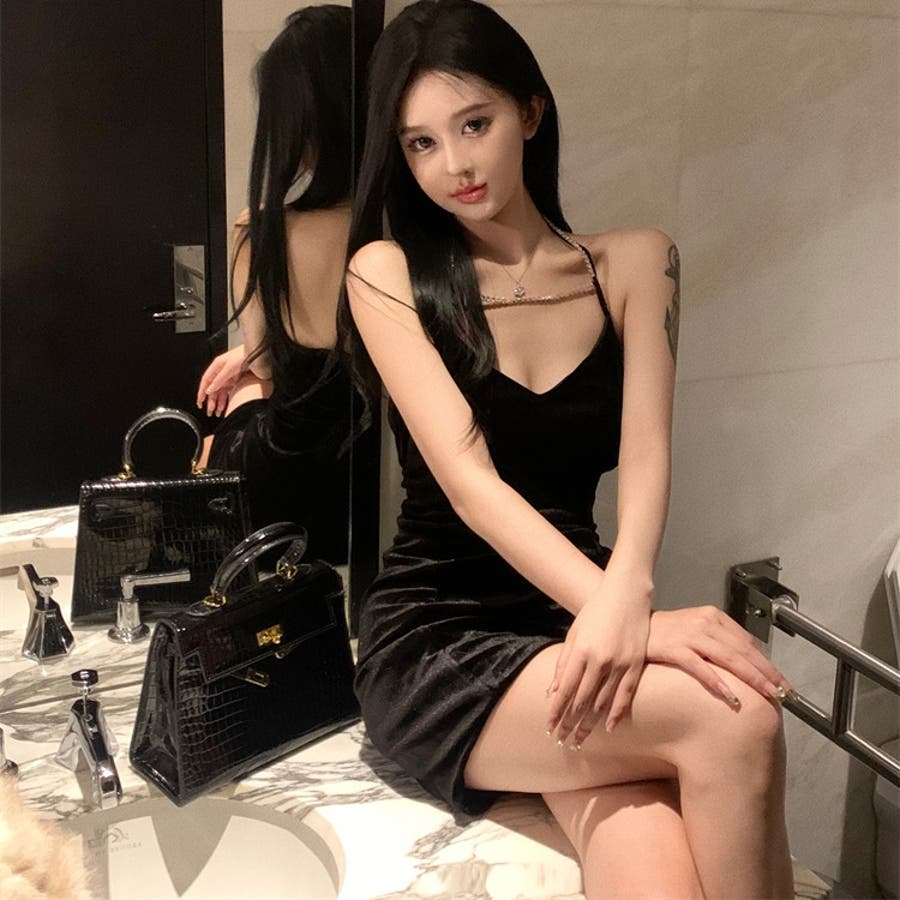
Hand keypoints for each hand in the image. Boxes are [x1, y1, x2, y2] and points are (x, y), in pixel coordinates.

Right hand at [197, 345, 245, 416]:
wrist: (258, 353)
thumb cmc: (244, 355)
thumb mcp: (230, 368)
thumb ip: (219, 379)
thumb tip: (209, 389)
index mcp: (217, 366)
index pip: (206, 381)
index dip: (201, 392)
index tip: (200, 401)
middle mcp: (222, 371)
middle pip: (212, 388)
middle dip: (210, 401)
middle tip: (208, 411)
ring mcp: (229, 376)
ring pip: (220, 392)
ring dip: (217, 402)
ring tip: (216, 412)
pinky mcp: (236, 379)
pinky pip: (228, 391)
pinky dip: (225, 399)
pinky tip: (224, 406)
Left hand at [547, 573, 651, 747]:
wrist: (626, 593)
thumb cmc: (596, 611)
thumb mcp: (574, 632)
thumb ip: (564, 663)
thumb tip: (554, 691)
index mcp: (581, 651)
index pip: (566, 690)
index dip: (557, 711)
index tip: (549, 727)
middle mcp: (600, 660)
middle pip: (583, 701)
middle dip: (570, 723)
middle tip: (562, 740)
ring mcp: (620, 663)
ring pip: (603, 702)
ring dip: (590, 723)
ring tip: (581, 739)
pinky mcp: (636, 664)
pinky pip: (626, 695)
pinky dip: (617, 713)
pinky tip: (609, 728)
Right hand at [645, 605, 788, 706]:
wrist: (631, 627)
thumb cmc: (663, 632)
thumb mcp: (696, 629)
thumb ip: (720, 640)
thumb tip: (746, 659)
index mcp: (712, 616)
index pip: (747, 641)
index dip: (766, 662)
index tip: (780, 681)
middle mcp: (704, 623)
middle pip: (743, 650)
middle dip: (766, 672)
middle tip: (783, 691)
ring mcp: (689, 635)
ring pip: (728, 658)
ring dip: (751, 677)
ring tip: (767, 693)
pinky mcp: (673, 648)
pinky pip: (699, 666)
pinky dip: (717, 681)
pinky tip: (730, 695)